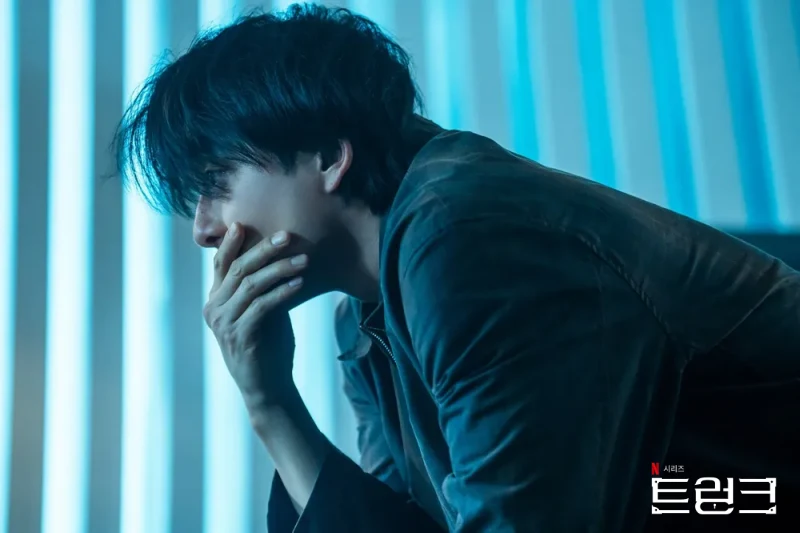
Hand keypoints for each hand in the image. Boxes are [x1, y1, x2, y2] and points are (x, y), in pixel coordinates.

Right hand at [203, 222, 308, 412]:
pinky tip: (299, 283)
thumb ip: (260, 287)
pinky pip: (263, 306)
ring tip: (304, 259)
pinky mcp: (242, 336)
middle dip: (264, 249)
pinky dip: (282, 292)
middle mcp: (215, 309)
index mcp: (216, 300)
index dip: (231, 242)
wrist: (268, 386)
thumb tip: (277, 255)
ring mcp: (226, 324)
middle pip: (238, 268)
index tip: (244, 222)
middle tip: (287, 235)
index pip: (220, 263)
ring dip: (280, 269)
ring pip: (251, 284)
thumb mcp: (261, 310)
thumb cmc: (268, 344)